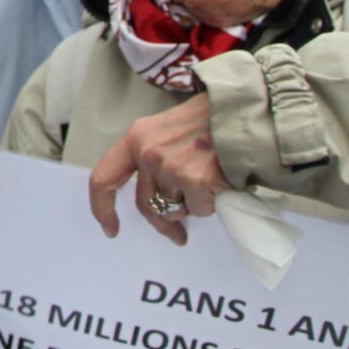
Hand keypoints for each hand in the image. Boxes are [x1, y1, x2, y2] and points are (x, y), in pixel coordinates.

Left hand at [88, 94, 226, 246]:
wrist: (246, 112)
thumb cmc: (211, 120)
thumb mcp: (169, 128)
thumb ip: (153, 155)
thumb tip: (153, 195)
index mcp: (137, 137)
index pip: (104, 177)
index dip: (102, 207)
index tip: (110, 228)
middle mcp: (148, 153)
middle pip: (146, 202)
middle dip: (161, 223)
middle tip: (177, 235)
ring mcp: (170, 167)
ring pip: (174, 207)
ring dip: (191, 204)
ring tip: (208, 183)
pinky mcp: (195, 180)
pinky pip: (198, 209)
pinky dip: (210, 203)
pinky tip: (220, 183)